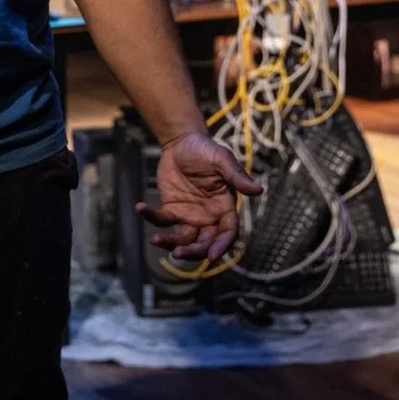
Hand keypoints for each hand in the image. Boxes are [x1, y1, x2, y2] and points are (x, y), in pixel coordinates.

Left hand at [138, 131, 263, 261]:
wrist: (181, 143)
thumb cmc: (205, 150)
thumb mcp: (221, 159)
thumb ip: (236, 176)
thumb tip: (258, 190)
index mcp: (225, 207)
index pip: (228, 233)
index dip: (222, 246)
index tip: (212, 256)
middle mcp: (209, 217)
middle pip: (205, 243)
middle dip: (193, 252)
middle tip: (178, 253)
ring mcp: (190, 217)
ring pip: (184, 240)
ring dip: (171, 244)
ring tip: (156, 241)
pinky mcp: (172, 211)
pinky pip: (163, 221)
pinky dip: (151, 217)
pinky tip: (140, 207)